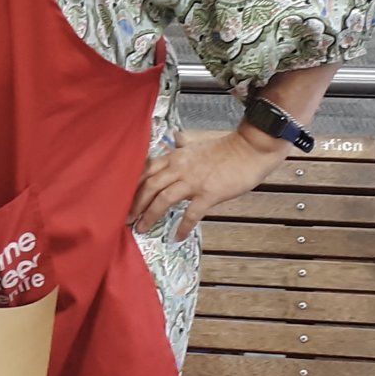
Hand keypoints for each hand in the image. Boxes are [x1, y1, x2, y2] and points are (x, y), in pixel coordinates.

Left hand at [130, 129, 288, 241]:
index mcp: (176, 155)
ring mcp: (193, 181)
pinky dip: (182, 226)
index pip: (146, 170)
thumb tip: (174, 139)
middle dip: (135, 203)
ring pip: (163, 199)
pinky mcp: (209, 193)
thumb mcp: (198, 139)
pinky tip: (177, 236)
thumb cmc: (227, 145)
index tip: (124, 197)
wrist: (250, 148)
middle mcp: (180, 167)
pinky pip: (191, 213)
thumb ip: (183, 142)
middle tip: (127, 218)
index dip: (133, 185)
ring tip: (142, 228)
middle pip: (149, 185)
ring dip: (150, 215)